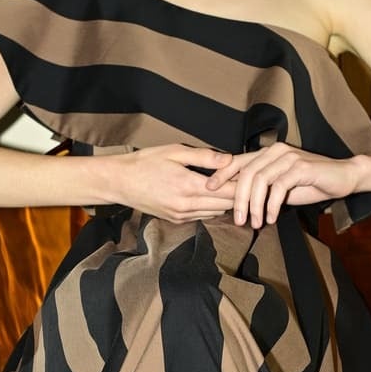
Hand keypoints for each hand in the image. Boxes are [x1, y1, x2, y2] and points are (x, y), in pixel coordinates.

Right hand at [115, 143, 241, 220]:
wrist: (120, 182)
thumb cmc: (145, 162)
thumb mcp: (175, 152)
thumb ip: (205, 156)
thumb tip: (229, 158)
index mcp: (188, 186)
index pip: (227, 191)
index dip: (242, 184)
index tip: (251, 175)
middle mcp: (186, 205)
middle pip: (225, 204)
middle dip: (237, 194)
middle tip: (247, 181)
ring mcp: (181, 215)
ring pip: (216, 213)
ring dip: (226, 202)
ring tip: (233, 188)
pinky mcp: (176, 220)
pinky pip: (203, 216)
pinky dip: (212, 207)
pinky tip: (214, 196)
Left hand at [203, 144, 362, 225]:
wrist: (344, 177)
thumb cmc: (311, 183)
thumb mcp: (281, 186)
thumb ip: (262, 188)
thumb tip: (237, 201)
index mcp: (268, 153)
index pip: (238, 160)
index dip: (221, 174)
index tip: (209, 189)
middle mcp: (276, 151)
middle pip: (246, 173)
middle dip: (238, 199)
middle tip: (238, 220)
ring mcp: (289, 157)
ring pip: (260, 180)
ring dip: (254, 205)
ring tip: (255, 223)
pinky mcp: (302, 167)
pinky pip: (279, 187)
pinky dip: (271, 205)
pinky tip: (271, 218)